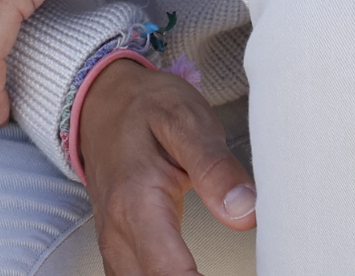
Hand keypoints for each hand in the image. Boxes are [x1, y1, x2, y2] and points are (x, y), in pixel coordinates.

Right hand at [78, 60, 255, 275]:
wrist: (100, 97)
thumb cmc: (145, 107)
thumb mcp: (185, 120)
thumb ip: (215, 166)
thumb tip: (245, 215)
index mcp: (135, 203)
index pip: (173, 275)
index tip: (253, 275)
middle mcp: (117, 232)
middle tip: (250, 271)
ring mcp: (112, 244)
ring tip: (212, 272)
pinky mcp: (117, 250)